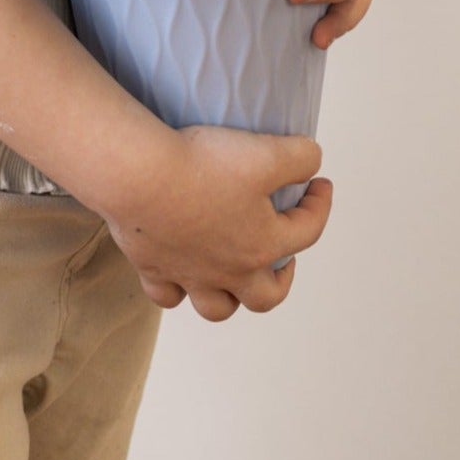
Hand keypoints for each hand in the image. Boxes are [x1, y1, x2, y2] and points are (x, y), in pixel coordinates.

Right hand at [103, 123, 332, 322]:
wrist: (139, 176)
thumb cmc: (202, 167)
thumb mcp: (265, 153)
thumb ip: (299, 157)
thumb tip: (312, 161)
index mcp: (262, 245)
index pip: (308, 232)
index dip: (320, 205)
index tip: (319, 182)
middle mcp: (229, 271)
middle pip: (265, 295)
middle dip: (281, 279)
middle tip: (283, 256)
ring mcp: (189, 275)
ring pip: (217, 307)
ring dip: (229, 297)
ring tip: (231, 275)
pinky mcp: (153, 267)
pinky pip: (166, 295)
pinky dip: (176, 290)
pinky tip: (178, 272)